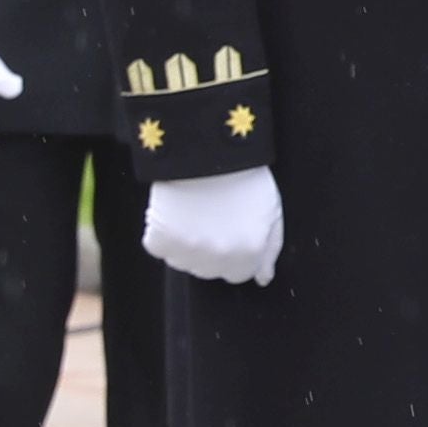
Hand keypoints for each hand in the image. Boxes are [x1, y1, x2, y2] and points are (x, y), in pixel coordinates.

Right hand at [144, 164, 283, 284]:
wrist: (206, 147)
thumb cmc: (243, 176)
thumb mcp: (270, 210)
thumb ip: (269, 249)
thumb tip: (262, 279)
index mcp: (248, 253)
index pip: (238, 274)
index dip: (235, 252)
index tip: (230, 230)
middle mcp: (219, 258)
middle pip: (209, 270)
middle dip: (211, 250)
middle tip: (211, 217)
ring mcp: (188, 251)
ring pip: (182, 261)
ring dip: (185, 244)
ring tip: (193, 211)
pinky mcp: (161, 239)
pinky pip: (157, 246)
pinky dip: (161, 232)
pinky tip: (174, 210)